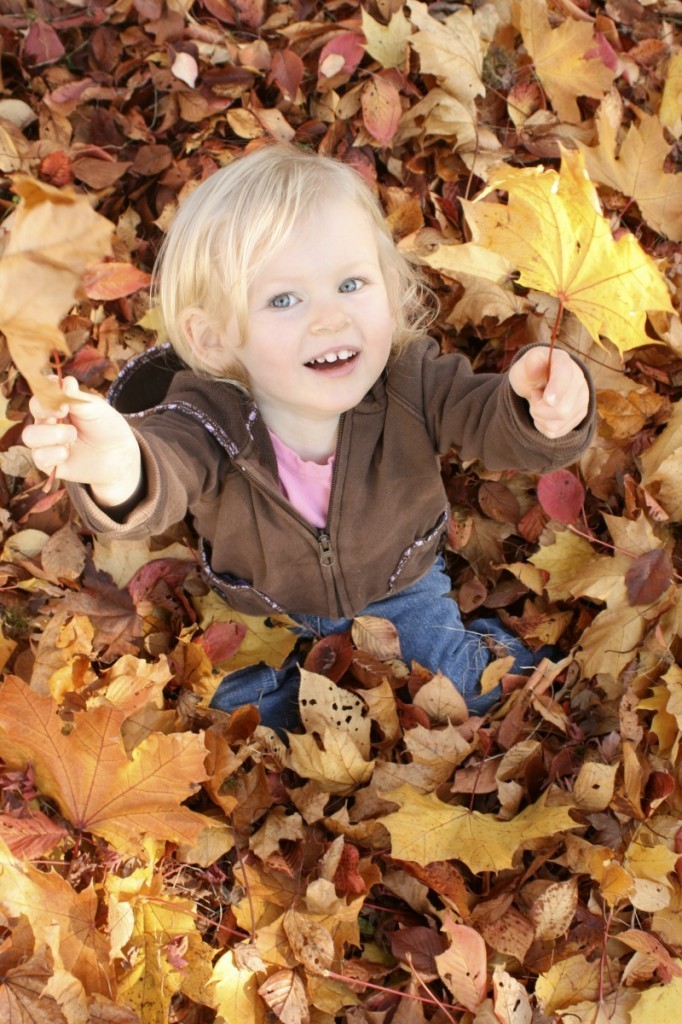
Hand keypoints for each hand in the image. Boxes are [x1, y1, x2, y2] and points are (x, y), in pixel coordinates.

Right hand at [22, 376, 141, 507]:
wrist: (119, 456)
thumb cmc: (107, 428)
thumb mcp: (96, 410)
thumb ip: (78, 398)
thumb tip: (65, 381)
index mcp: (59, 404)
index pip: (43, 392)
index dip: (46, 392)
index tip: (61, 396)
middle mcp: (49, 420)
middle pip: (34, 409)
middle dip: (46, 410)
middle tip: (63, 413)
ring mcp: (46, 441)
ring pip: (29, 435)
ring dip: (51, 434)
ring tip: (72, 435)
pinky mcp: (48, 462)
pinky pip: (38, 457)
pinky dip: (53, 454)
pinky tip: (67, 454)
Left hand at [508, 346, 589, 438]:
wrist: (537, 384)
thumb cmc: (529, 373)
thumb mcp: (523, 366)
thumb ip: (528, 363)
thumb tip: (534, 361)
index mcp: (563, 362)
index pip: (565, 375)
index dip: (557, 389)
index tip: (548, 399)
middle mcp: (579, 380)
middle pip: (563, 409)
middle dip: (539, 409)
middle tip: (534, 396)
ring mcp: (583, 399)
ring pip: (559, 422)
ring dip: (540, 418)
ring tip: (538, 404)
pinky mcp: (580, 416)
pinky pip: (557, 431)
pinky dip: (543, 426)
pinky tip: (544, 413)